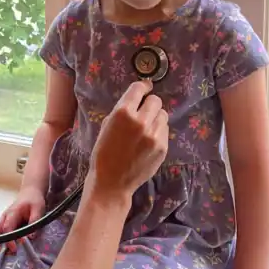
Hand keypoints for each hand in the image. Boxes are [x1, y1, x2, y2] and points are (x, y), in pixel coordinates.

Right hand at [0, 186, 46, 252]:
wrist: (30, 193)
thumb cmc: (34, 201)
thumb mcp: (38, 209)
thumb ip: (34, 222)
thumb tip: (30, 237)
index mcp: (12, 213)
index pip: (8, 227)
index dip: (9, 239)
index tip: (14, 249)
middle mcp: (4, 217)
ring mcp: (2, 220)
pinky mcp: (3, 223)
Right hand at [87, 80, 167, 199]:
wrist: (112, 182)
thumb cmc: (103, 153)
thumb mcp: (106, 126)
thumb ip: (122, 111)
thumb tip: (137, 99)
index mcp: (122, 113)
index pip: (139, 89)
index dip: (142, 87)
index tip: (144, 88)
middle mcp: (141, 121)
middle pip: (156, 100)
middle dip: (149, 104)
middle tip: (143, 112)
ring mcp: (154, 135)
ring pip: (163, 115)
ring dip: (155, 118)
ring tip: (146, 129)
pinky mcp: (163, 147)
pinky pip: (165, 130)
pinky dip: (158, 132)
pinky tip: (148, 141)